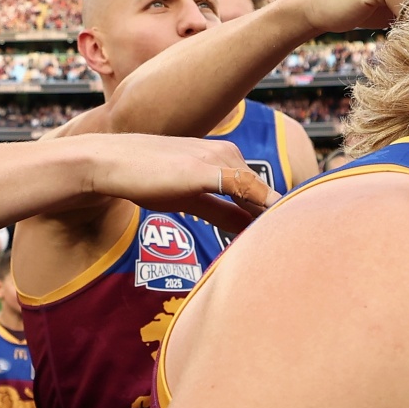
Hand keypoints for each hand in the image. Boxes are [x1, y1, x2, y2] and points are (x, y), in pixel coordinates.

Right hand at [78, 134, 279, 233]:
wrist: (111, 163)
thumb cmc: (147, 179)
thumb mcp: (191, 199)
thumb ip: (223, 213)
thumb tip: (250, 230)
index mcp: (228, 158)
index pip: (264, 192)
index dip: (280, 218)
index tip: (296, 242)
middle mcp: (230, 154)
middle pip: (268, 195)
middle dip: (282, 222)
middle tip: (297, 253)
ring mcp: (220, 159)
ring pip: (261, 194)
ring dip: (275, 220)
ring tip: (289, 250)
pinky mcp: (207, 170)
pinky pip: (245, 191)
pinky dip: (262, 210)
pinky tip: (271, 231)